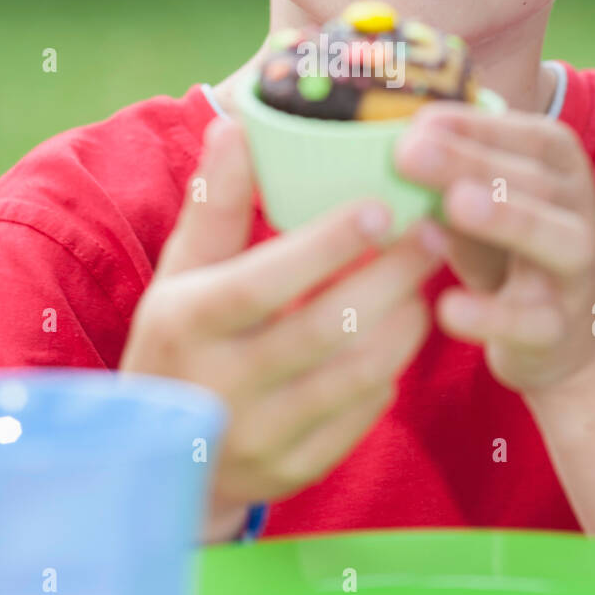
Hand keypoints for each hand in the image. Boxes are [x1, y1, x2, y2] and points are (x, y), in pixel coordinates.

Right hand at [121, 115, 445, 538]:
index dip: (324, 245)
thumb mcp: (180, 273)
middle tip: (432, 235)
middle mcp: (221, 386)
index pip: (263, 282)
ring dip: (403, 324)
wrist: (161, 463)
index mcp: (187, 324)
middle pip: (324, 328)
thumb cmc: (177, 342)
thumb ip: (213, 205)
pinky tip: (398, 335)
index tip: (379, 207)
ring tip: (423, 283)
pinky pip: (362, 416)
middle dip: (390, 278)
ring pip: (357, 376)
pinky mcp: (294, 471)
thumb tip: (234, 124)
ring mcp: (261, 436)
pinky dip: (388, 371)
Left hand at [394, 102, 594, 393]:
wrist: (571, 328)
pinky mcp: (560, 328)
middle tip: (411, 153)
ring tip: (455, 204)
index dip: (468, 128)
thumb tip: (397, 151)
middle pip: (533, 181)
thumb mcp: (483, 204)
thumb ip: (449, 179)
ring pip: (558, 240)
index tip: (412, 126)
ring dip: (508, 219)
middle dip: (471, 163)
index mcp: (557, 163)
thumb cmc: (511, 248)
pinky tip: (448, 308)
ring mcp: (577, 271)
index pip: (519, 135)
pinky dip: (491, 316)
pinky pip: (531, 322)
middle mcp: (578, 208)